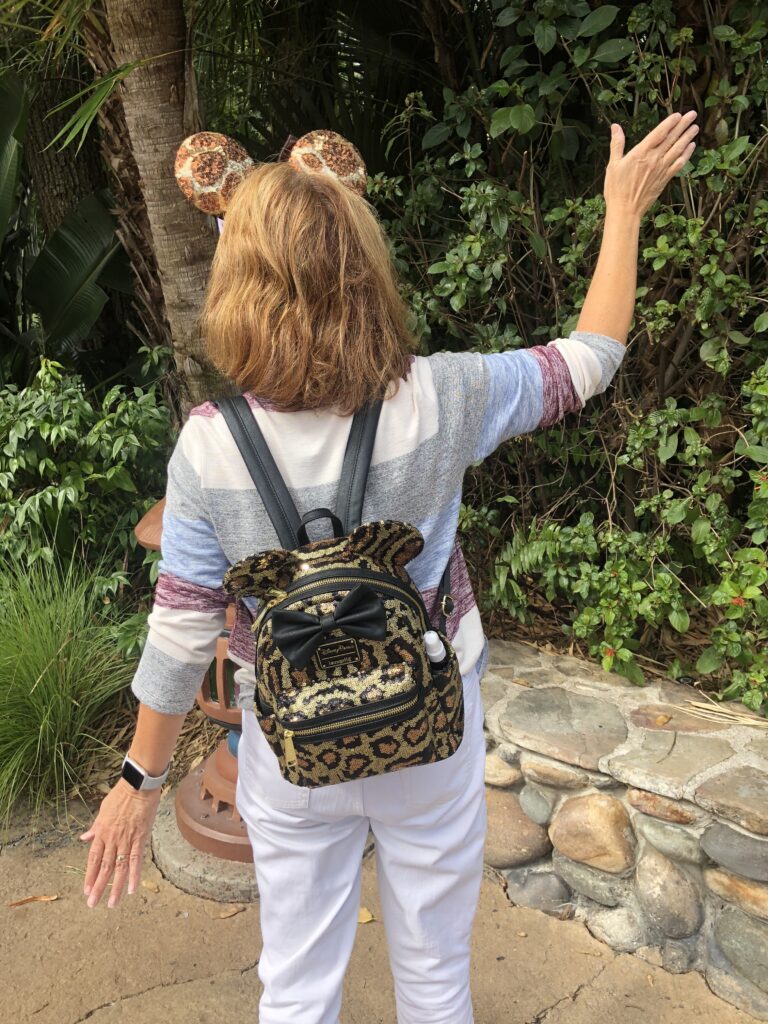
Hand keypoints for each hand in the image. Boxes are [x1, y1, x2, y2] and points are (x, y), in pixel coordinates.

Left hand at [79, 778, 161, 907]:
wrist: (138, 786)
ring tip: (112, 904)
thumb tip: (84, 838)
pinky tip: (131, 889)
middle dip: (98, 887)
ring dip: (115, 888)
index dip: (90, 875)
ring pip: (119, 868)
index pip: (94, 859)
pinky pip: (136, 860)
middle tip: (92, 904)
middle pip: (104, 867)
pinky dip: (133, 875)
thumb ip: (95, 827)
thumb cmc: (121, 795)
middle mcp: (112, 839)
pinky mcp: (140, 838)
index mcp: (102, 832)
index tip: (86, 890)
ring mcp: (126, 840)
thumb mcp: (103, 810)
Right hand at [604, 111, 698, 218]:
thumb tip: (615, 127)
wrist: (626, 210)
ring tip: (695, 128)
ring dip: (687, 137)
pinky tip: (691, 147)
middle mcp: (654, 159)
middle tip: (692, 115)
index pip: (659, 133)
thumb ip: (617, 144)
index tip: (678, 115)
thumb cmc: (616, 189)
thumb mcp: (613, 165)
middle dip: (683, 125)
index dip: (670, 123)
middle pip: (671, 138)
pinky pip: (678, 164)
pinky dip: (686, 155)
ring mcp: (661, 169)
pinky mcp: (665, 179)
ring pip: (678, 149)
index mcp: (641, 153)